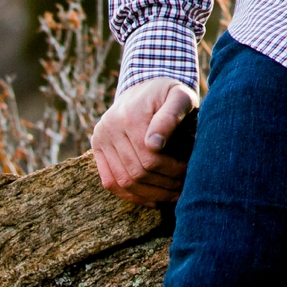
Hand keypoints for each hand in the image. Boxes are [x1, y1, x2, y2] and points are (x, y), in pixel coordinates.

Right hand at [91, 76, 196, 205]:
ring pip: (123, 181)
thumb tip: (154, 145)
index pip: (150, 158)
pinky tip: (153, 200)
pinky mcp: (96, 148)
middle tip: (184, 190)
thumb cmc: (169, 94)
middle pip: (137, 172)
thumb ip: (170, 116)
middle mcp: (110, 127)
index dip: (172, 172)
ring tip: (172, 197)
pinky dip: (131, 196)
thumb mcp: (179, 96)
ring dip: (150, 195)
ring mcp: (100, 138)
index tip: (189, 175)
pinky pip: (110, 182)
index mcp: (131, 115)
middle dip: (164, 186)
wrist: (145, 87)